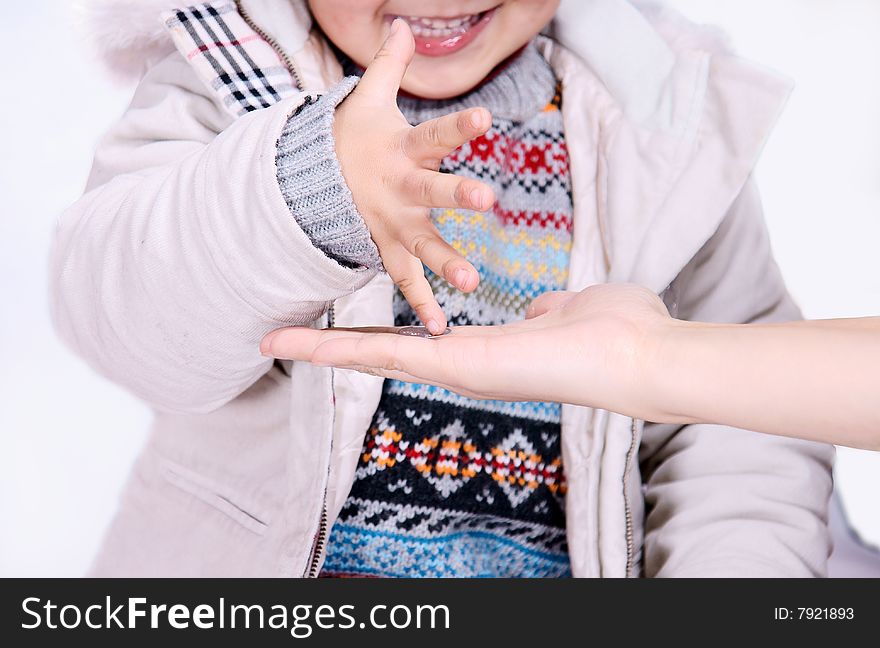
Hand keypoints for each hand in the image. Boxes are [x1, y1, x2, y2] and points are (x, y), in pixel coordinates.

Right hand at [261, 284, 676, 420]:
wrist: (639, 353)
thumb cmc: (616, 330)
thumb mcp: (565, 309)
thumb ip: (545, 310)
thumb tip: (543, 308)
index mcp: (483, 351)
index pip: (415, 341)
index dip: (376, 335)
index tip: (345, 330)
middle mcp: (462, 366)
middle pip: (382, 354)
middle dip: (331, 349)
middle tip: (283, 343)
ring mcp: (457, 370)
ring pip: (374, 358)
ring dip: (322, 351)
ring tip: (277, 343)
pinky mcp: (459, 366)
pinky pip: (389, 354)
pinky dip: (341, 350)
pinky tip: (302, 345)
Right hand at [334, 18, 494, 334]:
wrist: (313, 183)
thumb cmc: (353, 137)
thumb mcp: (367, 99)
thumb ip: (390, 66)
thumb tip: (403, 24)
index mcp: (401, 150)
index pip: (434, 134)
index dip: (459, 126)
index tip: (486, 117)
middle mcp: (399, 189)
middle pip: (430, 191)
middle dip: (456, 195)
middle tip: (485, 198)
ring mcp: (392, 224)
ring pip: (421, 244)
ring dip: (444, 263)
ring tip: (470, 281)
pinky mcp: (388, 251)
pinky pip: (405, 282)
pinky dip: (421, 305)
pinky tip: (441, 329)